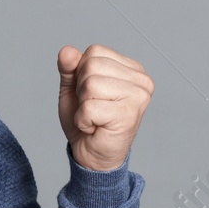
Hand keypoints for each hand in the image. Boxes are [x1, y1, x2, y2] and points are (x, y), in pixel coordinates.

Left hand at [56, 44, 152, 171]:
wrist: (92, 156)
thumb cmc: (87, 122)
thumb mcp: (73, 89)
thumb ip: (69, 68)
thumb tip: (67, 50)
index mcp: (131, 68)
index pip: (94, 51)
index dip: (81, 73)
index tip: (91, 95)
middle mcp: (141, 80)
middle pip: (91, 66)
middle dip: (81, 90)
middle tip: (93, 109)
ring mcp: (138, 96)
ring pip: (90, 85)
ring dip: (83, 106)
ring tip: (95, 118)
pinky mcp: (129, 114)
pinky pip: (89, 108)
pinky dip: (83, 120)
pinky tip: (96, 127)